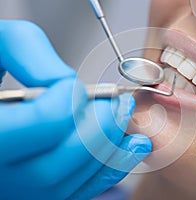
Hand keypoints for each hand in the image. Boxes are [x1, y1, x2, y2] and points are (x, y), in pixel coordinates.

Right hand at [0, 20, 151, 199]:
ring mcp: (15, 188)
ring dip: (109, 144)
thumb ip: (29, 51)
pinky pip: (79, 190)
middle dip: (99, 127)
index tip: (73, 86)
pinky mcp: (37, 191)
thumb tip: (67, 82)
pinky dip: (112, 166)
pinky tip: (132, 144)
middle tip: (114, 100)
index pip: (40, 126)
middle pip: (55, 166)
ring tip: (122, 113)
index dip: (67, 102)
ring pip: (70, 182)